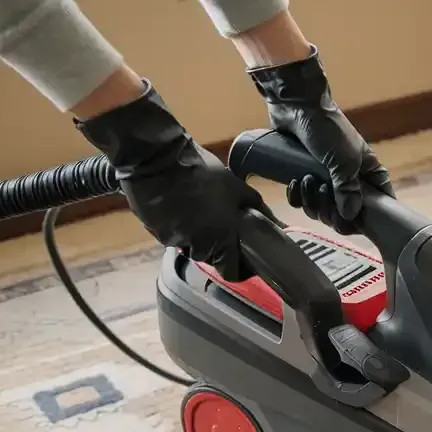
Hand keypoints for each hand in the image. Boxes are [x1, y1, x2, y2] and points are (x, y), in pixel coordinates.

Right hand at [75, 83, 280, 281]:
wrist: (156, 158)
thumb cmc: (203, 173)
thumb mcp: (238, 189)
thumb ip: (259, 211)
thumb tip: (278, 225)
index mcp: (219, 241)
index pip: (231, 273)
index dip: (240, 269)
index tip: (245, 259)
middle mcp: (195, 246)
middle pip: (210, 258)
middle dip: (218, 246)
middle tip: (222, 225)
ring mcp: (171, 240)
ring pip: (189, 246)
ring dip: (196, 235)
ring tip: (199, 211)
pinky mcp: (153, 230)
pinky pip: (170, 234)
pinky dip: (177, 225)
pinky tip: (179, 206)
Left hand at [249, 47, 393, 234]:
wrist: (296, 106)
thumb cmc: (328, 130)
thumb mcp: (344, 162)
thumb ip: (349, 190)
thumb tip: (350, 217)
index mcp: (367, 172)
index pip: (379, 200)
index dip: (369, 215)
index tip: (355, 223)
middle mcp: (349, 178)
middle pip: (346, 211)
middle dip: (331, 210)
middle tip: (321, 198)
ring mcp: (326, 178)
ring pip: (322, 208)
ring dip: (311, 202)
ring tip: (305, 181)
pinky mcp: (304, 176)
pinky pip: (303, 200)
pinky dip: (297, 197)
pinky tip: (293, 185)